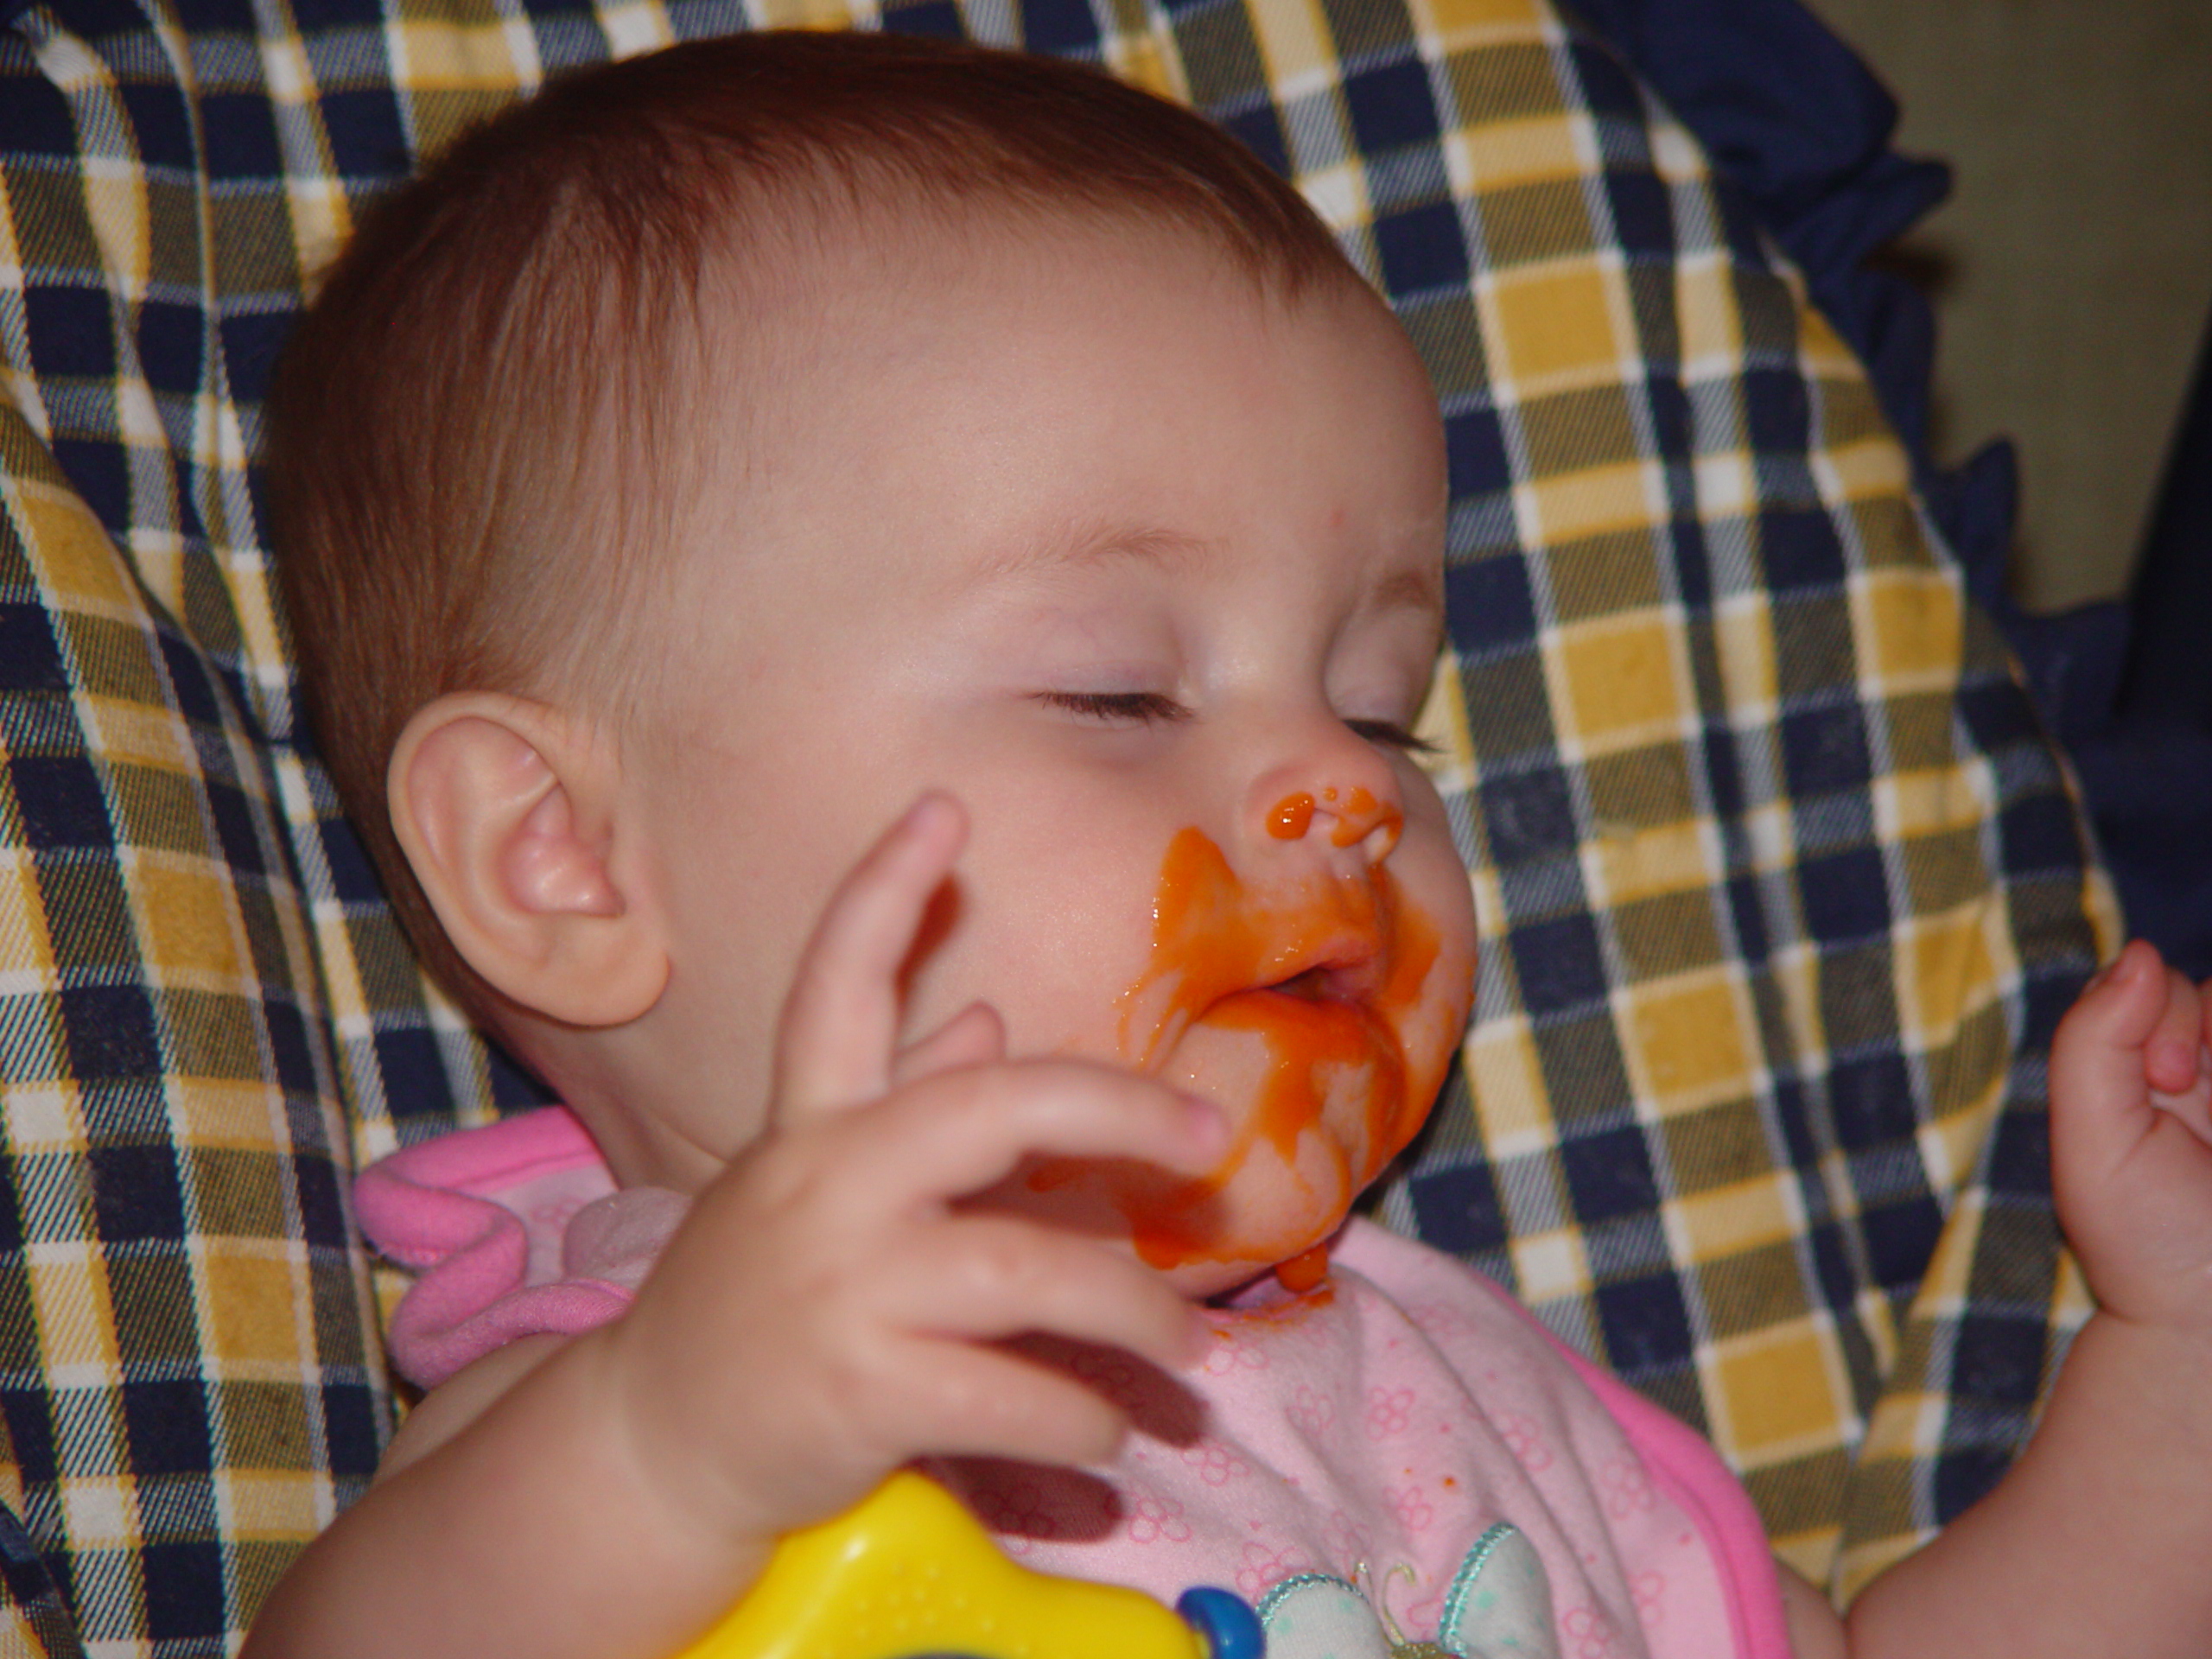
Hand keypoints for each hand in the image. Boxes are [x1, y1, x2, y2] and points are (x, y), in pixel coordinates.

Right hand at [592, 792, 1227, 1552]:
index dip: (881, 892)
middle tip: (1212, 1130)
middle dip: (1114, 1106)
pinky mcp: (857, 1391)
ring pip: (1025, 1272)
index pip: (834, 988)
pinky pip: (1006, 1394)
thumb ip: (897, 1105)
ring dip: (1132, 1310)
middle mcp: (820, 1187)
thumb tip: (983, 1020)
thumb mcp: (812, 1193)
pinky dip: (1077, 1414)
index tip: (944, 808)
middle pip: (986, 1108)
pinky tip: (1110, 1429)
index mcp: (808, 1127)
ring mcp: (838, 1288)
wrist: (650, 1450)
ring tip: (1190, 1348)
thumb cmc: (754, 1307)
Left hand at [2049, 940, 2211, 1328]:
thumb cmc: (2148, 1244)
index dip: (2161, 1005)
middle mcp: (2207, 1075)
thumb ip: (2093, 1041)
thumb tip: (2139, 951)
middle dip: (2199, 1017)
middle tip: (2179, 1082)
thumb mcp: (2090, 1142)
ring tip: (2209, 1108)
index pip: (2157, 982)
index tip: (2159, 1073)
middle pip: (2210, 989)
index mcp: (2149, 1071)